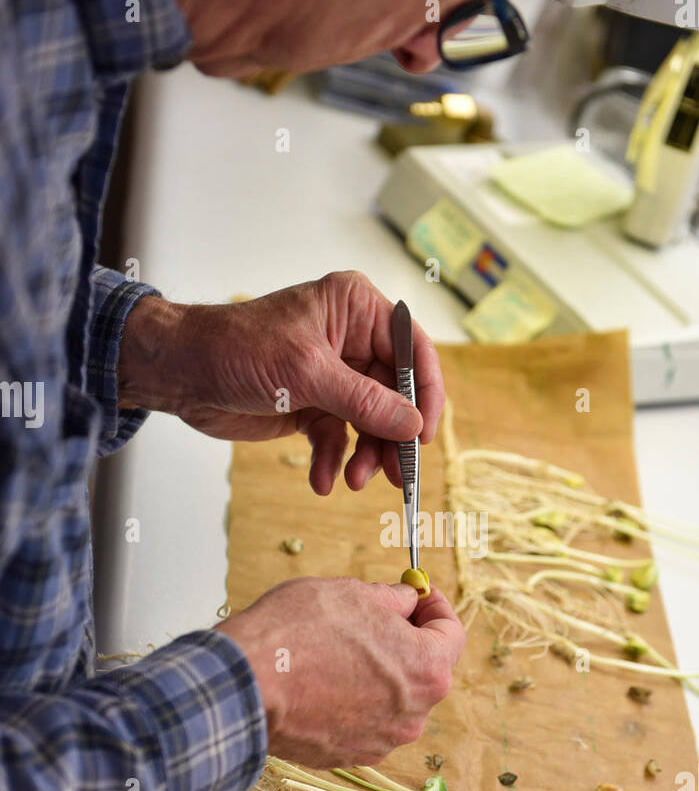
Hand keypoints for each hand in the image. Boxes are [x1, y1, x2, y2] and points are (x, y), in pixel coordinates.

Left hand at [119, 273, 442, 493]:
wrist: (180, 371)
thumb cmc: (234, 348)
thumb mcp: (305, 374)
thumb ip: (363, 401)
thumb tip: (412, 425)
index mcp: (356, 309)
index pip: (414, 350)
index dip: (425, 393)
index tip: (424, 434)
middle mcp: (350, 339)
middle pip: (396, 393)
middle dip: (393, 436)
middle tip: (397, 475)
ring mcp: (333, 374)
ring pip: (370, 421)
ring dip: (365, 455)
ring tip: (354, 481)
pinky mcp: (313, 404)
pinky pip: (338, 437)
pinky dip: (332, 460)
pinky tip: (322, 480)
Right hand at [219, 577, 464, 766]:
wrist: (244, 687)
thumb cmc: (296, 634)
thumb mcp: (351, 593)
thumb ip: (391, 599)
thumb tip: (405, 600)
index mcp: (426, 668)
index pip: (453, 633)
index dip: (436, 607)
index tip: (418, 595)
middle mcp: (414, 713)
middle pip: (426, 670)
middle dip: (408, 640)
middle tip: (380, 617)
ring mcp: (382, 740)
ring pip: (395, 699)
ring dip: (381, 674)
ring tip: (343, 650)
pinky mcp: (350, 756)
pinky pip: (366, 722)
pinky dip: (356, 701)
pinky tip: (325, 681)